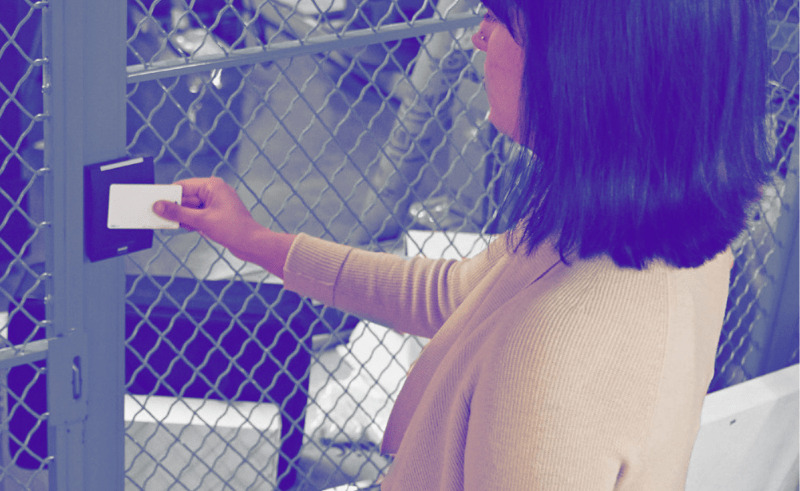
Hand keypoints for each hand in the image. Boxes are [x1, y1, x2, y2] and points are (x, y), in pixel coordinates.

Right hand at [153, 177, 293, 273]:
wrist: (252, 244)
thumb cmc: (233, 229)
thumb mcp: (201, 221)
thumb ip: (178, 212)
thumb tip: (159, 205)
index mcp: (212, 186)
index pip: (183, 186)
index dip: (167, 194)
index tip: (152, 200)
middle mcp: (214, 192)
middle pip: (185, 197)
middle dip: (173, 207)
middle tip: (156, 215)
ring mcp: (215, 204)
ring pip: (190, 208)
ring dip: (181, 216)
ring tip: (170, 223)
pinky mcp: (216, 215)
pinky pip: (197, 215)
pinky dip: (190, 221)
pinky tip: (188, 228)